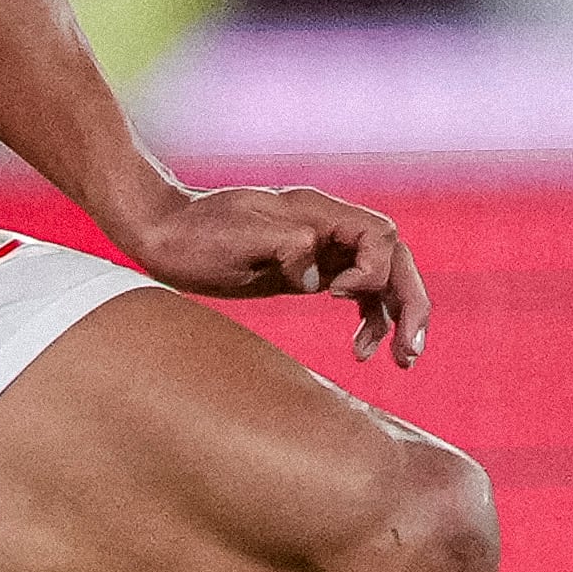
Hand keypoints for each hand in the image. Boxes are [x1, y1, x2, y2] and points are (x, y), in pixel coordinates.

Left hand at [110, 180, 432, 368]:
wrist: (162, 235)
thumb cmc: (194, 235)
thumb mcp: (237, 239)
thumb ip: (287, 246)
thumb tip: (320, 276)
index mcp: (315, 211)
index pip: (379, 235)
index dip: (373, 270)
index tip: (335, 296)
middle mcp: (326, 227)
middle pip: (393, 259)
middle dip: (410, 303)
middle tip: (409, 352)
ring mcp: (320, 248)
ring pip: (381, 279)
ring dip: (397, 317)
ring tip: (398, 360)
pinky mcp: (308, 271)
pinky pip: (357, 292)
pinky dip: (370, 318)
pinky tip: (362, 349)